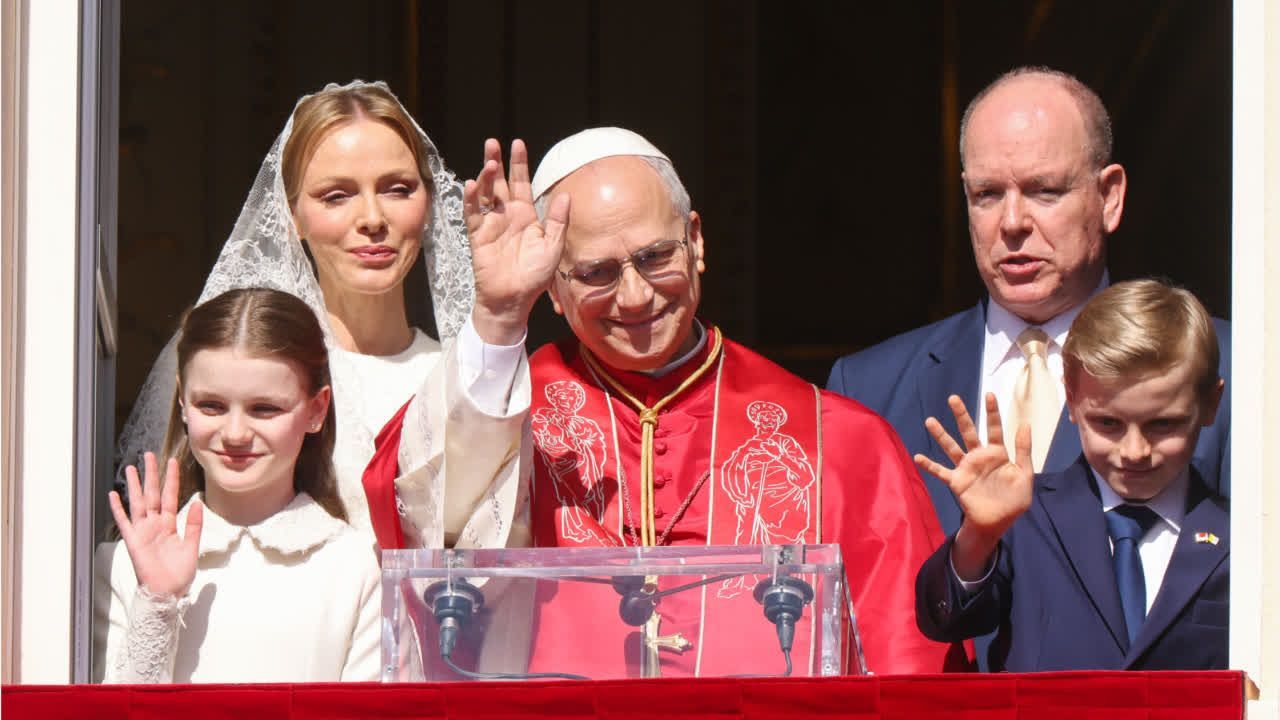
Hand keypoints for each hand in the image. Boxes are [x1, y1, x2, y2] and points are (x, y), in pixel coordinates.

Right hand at [108, 452, 202, 597]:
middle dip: (151, 475)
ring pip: (138, 503)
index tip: (173, 461)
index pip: (170, 496)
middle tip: (149, 455)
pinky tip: (113, 495)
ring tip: (131, 468)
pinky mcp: (133, 542)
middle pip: (152, 494)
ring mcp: (143, 532)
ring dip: (134, 486)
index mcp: (170, 525)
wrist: (168, 593)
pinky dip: (118, 509)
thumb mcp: (191, 547)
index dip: (171, 479)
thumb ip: (193, 525)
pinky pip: (124, 522)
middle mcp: (155, 525)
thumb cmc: (179, 573)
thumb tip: (197, 504)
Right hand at [464, 138, 570, 344]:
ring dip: (485, 177)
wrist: (514, 299)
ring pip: (485, 194)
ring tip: (490, 161)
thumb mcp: (553, 247)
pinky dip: (470, 199)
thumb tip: (565, 194)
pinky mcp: (478, 236)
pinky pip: (472, 214)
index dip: (519, 164)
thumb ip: (558, 221)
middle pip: (499, 183)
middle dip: (496, 162)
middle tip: (492, 142)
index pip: (521, 183)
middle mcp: (506, 216)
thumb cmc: (535, 276)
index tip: (518, 143)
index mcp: (526, 215)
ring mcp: (491, 224)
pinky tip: (471, 184)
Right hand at [914, 394, 1032, 577]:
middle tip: (953, 398)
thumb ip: (1024, 451)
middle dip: (961, 415)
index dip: (992, 412)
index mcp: (997, 454)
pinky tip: (918, 457)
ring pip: (951, 447)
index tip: (989, 394)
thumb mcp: (1025, 475)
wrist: (998, 522)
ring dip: (941, 435)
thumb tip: (1025, 424)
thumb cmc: (1013, 500)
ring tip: (930, 420)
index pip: (994, 429)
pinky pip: (941, 472)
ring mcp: (966, 468)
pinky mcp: (956, 481)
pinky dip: (929, 465)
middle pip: (968, 432)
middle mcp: (979, 457)